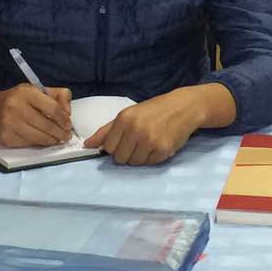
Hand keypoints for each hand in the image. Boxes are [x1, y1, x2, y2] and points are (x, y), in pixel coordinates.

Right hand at [0, 84, 70, 147]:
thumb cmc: (16, 99)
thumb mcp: (36, 90)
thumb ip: (57, 96)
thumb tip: (68, 113)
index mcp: (26, 93)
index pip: (52, 108)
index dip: (63, 118)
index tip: (68, 123)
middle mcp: (16, 107)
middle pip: (47, 125)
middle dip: (60, 132)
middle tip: (66, 135)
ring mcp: (10, 124)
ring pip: (40, 137)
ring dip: (52, 140)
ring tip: (57, 139)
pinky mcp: (6, 138)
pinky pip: (29, 144)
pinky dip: (39, 143)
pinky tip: (42, 140)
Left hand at [85, 91, 202, 165]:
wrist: (184, 107)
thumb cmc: (154, 110)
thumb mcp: (129, 114)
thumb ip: (107, 130)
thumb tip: (87, 145)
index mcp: (124, 119)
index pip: (108, 147)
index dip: (115, 147)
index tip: (124, 141)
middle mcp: (136, 129)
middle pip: (120, 158)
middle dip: (127, 154)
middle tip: (138, 143)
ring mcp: (150, 140)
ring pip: (134, 163)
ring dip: (140, 157)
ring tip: (149, 143)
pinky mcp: (163, 149)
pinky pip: (150, 163)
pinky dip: (153, 157)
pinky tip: (159, 144)